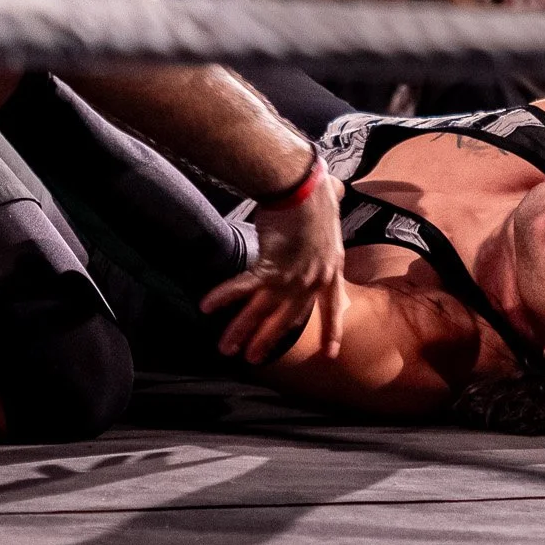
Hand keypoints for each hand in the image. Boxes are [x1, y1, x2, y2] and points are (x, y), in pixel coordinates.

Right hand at [200, 168, 348, 361]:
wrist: (302, 186)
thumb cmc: (317, 189)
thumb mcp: (333, 201)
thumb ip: (335, 200)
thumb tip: (338, 188)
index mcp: (332, 266)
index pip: (332, 306)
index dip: (331, 331)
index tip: (329, 354)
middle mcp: (312, 278)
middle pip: (289, 317)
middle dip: (268, 339)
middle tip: (254, 358)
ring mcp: (292, 276)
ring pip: (263, 310)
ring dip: (242, 330)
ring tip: (226, 348)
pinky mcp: (270, 267)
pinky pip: (244, 287)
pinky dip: (224, 296)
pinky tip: (206, 306)